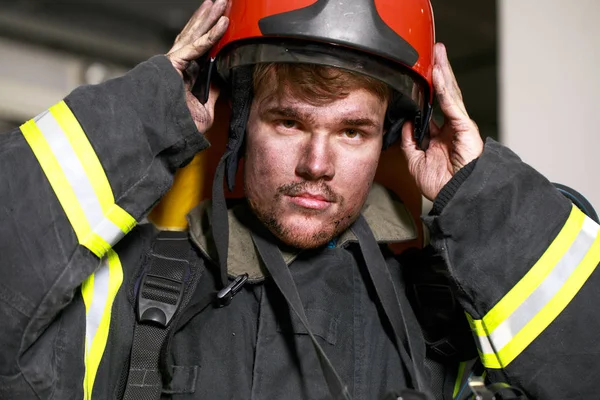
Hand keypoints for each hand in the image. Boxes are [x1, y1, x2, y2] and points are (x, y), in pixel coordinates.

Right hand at [166, 0, 229, 131]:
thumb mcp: (204, 110)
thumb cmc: (176, 129)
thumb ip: (213, 94)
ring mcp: (174, 62)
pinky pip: (197, 46)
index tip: (224, 22)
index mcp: (184, 75)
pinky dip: (211, 34)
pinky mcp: (173, 63)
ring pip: (195, 34)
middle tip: (223, 2)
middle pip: (196, 35)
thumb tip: (223, 82)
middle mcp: (178, 66)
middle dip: (209, 17)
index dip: (211, 34)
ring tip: (221, 2)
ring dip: (209, 17)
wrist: (161, 135)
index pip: (200, 49)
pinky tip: (223, 23)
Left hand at [401, 43, 483, 200]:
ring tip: (438, 53)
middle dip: (439, 72)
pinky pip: (452, 104)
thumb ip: (409, 142)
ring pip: (450, 93)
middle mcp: (451, 127)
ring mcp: (459, 126)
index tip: (422, 74)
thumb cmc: (441, 184)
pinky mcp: (465, 127)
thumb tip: (405, 124)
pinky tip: (439, 74)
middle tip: (434, 52)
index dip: (429, 89)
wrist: (455, 197)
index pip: (434, 105)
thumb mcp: (415, 161)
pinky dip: (445, 88)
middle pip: (444, 93)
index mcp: (441, 134)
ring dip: (443, 72)